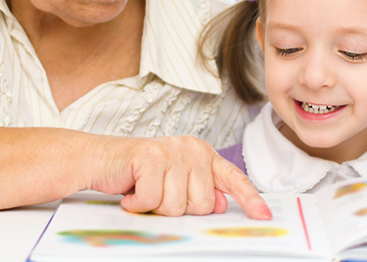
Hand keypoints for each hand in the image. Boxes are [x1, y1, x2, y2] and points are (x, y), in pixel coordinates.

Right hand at [85, 135, 271, 219]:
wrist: (102, 160)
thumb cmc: (139, 174)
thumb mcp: (175, 184)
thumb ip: (199, 191)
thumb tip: (219, 204)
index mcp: (203, 154)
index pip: (232, 178)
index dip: (249, 199)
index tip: (264, 216)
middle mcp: (191, 149)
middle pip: (202, 203)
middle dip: (177, 208)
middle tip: (159, 194)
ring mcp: (172, 152)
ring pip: (177, 206)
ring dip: (156, 207)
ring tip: (145, 190)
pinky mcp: (150, 157)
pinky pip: (152, 200)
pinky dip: (137, 203)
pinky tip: (131, 191)